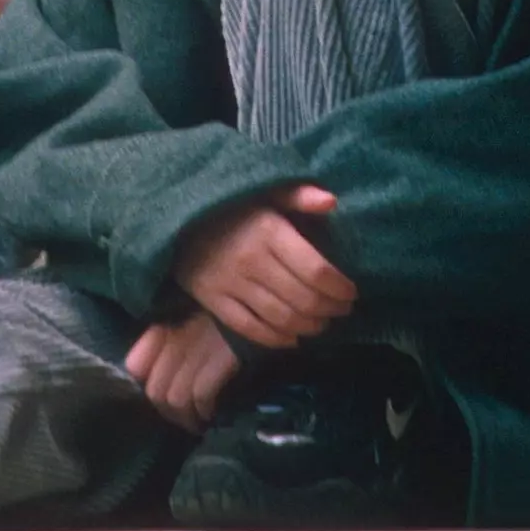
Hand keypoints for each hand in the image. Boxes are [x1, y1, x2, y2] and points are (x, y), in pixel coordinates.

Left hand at [125, 311, 240, 436]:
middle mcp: (178, 334)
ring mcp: (199, 346)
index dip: (147, 384)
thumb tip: (152, 371)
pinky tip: (213, 413)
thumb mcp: (199, 317)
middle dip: (169, 413)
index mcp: (170, 322)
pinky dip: (204, 411)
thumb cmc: (234, 310)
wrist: (272, 296)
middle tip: (186, 418)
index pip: (135, 364)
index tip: (165, 395)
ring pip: (175, 397)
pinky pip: (201, 395)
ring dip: (187, 419)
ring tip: (200, 422)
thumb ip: (175, 337)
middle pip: (156, 389)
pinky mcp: (222, 357)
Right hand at [174, 184, 357, 348]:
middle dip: (329, 309)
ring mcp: (230, 284)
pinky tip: (292, 338)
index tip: (351, 293)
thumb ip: (298, 195)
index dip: (339, 287)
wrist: (177, 219)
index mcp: (269, 230)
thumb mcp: (264, 191)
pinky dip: (276, 338)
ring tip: (322, 323)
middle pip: (302, 297)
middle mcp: (252, 260)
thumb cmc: (230, 205)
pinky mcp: (213, 301)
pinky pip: (250, 328)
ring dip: (308, 326)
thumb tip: (332, 202)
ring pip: (280, 316)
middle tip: (342, 311)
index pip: (316, 270)